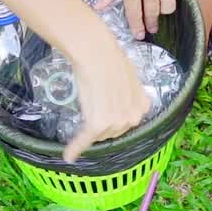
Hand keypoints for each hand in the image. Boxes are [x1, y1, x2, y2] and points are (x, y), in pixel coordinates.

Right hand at [62, 34, 151, 161]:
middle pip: (114, 131)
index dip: (114, 117)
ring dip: (90, 130)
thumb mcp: (128, 78)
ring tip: (84, 111)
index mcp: (143, 106)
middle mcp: (133, 118)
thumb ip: (127, 94)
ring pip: (100, 135)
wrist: (97, 54)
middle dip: (103, 123)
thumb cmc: (111, 60)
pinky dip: (76, 148)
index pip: (127, 121)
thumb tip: (119, 97)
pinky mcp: (98, 125)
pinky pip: (85, 140)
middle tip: (93, 105)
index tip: (106, 113)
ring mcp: (117, 122)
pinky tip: (68, 156)